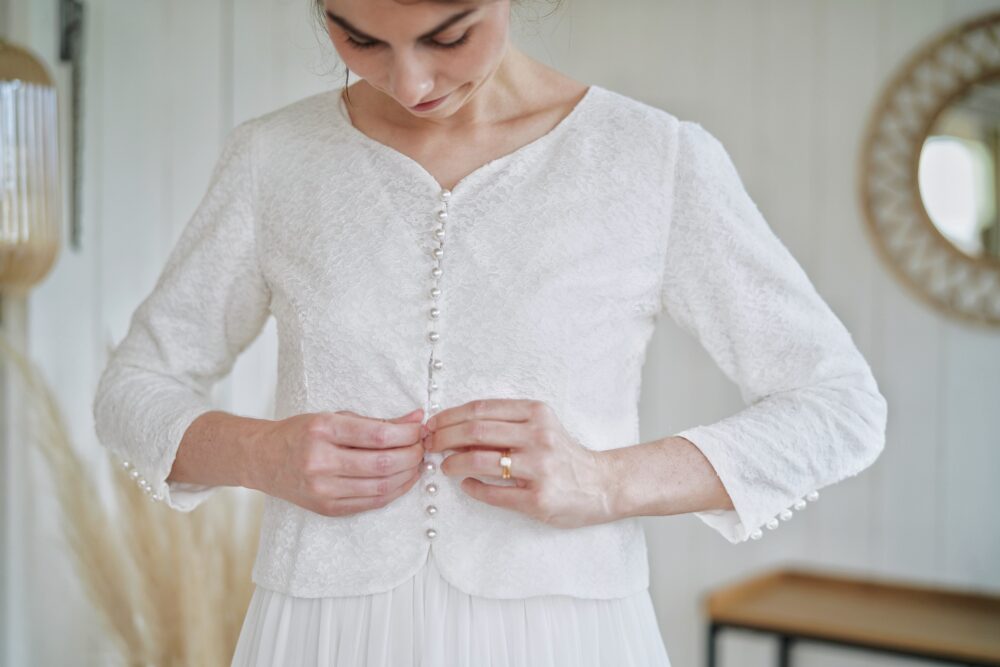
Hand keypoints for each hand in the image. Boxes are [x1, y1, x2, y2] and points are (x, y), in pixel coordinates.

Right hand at [249, 407, 425, 517]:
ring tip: (417, 463)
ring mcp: (322, 489)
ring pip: (380, 487)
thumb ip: (375, 421)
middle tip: (423, 446)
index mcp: (322, 430)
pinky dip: (394, 492)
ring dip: (408, 475)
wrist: (263, 459)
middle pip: (383, 464)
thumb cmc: (301, 433)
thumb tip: (416, 418)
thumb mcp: (334, 417)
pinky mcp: (327, 508)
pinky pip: (370, 503)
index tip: (420, 428)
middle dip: (412, 455)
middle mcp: (320, 461)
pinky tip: (403, 480)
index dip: (407, 434)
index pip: (378, 435)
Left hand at [423, 399, 615, 528]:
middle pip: (475, 431)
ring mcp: (539, 469)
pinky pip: (493, 493)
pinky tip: (466, 485)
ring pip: (479, 460)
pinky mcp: (538, 499)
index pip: (481, 409)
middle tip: (430, 445)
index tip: (432, 424)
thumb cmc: (564, 454)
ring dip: (453, 463)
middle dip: (443, 437)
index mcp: (537, 413)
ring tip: (445, 466)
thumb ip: (506, 423)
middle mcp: (539, 437)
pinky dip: (472, 488)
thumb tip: (456, 427)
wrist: (602, 484)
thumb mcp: (541, 426)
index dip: (449, 416)